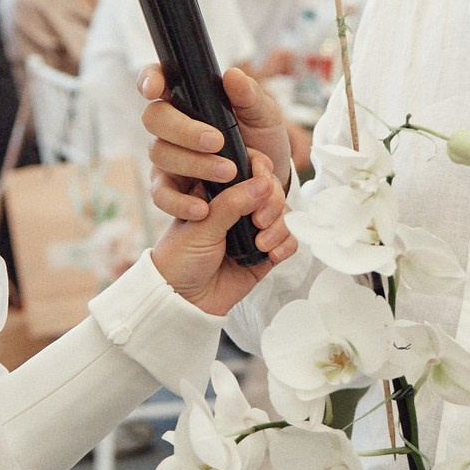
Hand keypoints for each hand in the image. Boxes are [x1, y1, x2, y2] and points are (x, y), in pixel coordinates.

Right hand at [141, 65, 295, 218]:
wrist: (270, 181)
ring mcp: (168, 156)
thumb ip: (249, 96)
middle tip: (217, 141)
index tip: (155, 89)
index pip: (158, 80)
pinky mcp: (171, 188)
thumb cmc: (262, 139)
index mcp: (188, 98)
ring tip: (229, 172)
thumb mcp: (264, 116)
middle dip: (183, 130)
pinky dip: (179, 202)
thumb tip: (232, 76)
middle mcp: (171, 126)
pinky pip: (161, 195)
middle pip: (155, 118)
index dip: (149, 79)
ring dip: (193, 163)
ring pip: (160, 154)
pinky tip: (202, 208)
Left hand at [146, 149, 294, 315]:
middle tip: (258, 220)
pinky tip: (271, 254)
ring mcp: (253, 229)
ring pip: (283, 213)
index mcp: (216, 191)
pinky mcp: (265, 252)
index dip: (260, 169)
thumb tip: (263, 183)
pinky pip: (289, 240)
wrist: (182, 301)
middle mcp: (237, 207)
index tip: (262, 178)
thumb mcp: (202, 226)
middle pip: (271, 189)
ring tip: (261, 243)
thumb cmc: (180, 260)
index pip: (246, 168)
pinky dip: (286, 244)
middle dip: (272, 202)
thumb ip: (232, 204)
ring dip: (279, 226)